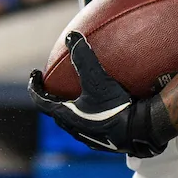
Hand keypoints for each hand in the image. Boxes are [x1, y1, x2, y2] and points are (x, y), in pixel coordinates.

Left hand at [28, 32, 175, 158]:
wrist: (141, 133)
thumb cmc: (116, 107)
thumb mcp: (97, 79)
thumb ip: (83, 57)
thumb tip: (72, 36)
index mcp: (65, 116)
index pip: (40, 100)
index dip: (35, 86)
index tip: (35, 74)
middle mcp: (74, 129)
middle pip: (55, 111)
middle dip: (52, 96)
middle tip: (54, 83)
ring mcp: (90, 137)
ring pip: (73, 120)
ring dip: (71, 106)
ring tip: (78, 93)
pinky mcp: (105, 141)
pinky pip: (92, 125)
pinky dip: (90, 113)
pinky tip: (104, 105)